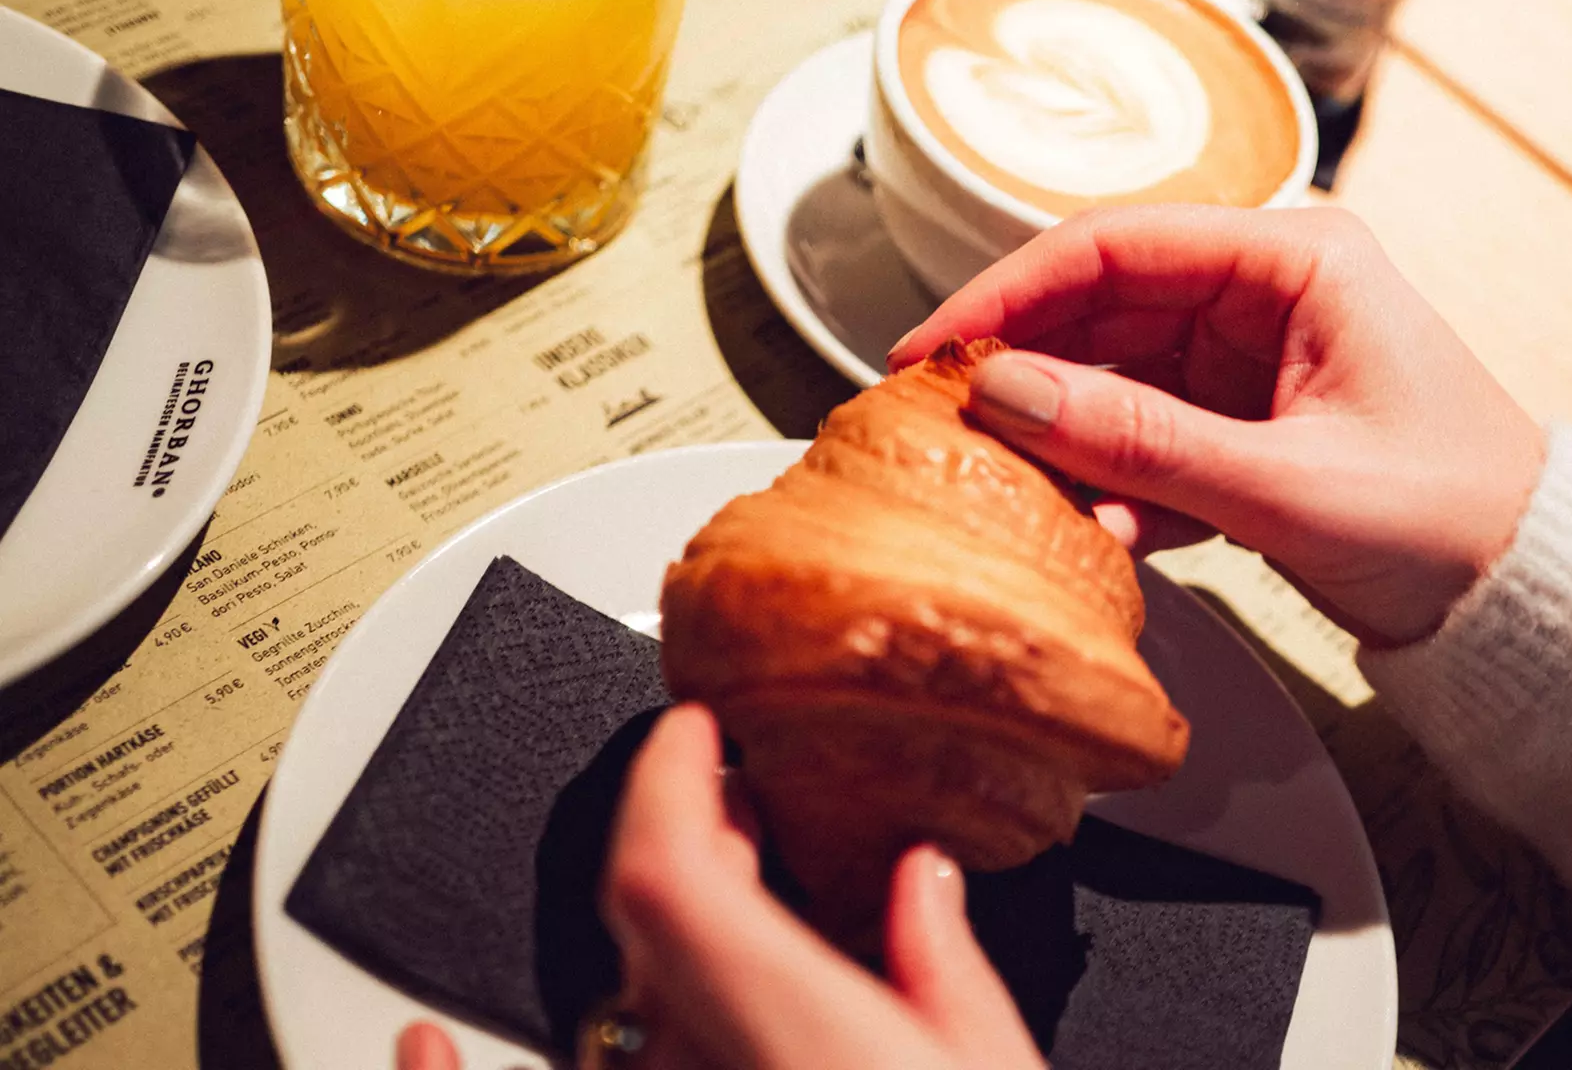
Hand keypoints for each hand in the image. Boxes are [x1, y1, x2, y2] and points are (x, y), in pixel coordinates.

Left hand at [397, 703, 1041, 1069]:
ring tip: (667, 879)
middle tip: (725, 803)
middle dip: (677, 838)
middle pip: (634, 929)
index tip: (693, 740)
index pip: (662, 874)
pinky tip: (418, 1046)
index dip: (665, 784)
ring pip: (593, 1018)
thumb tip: (926, 883)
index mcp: (787, 1031)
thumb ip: (946, 970)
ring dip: (619, 934)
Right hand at [888, 205, 1545, 647]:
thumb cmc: (1453, 519)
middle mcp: (1266, 292)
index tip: (930, 351)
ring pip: (1113, 378)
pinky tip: (1093, 526)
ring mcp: (1252, 360)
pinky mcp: (1244, 425)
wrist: (1528, 599)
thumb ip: (1138, 441)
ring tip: (1014, 490)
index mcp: (1295, 260)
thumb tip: (1006, 395)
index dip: (1007, 295)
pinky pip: (1145, 435)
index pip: (1112, 245)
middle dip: (1025, 373)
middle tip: (942, 428)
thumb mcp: (1283, 486)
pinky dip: (1113, 481)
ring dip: (1067, 439)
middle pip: (1100, 309)